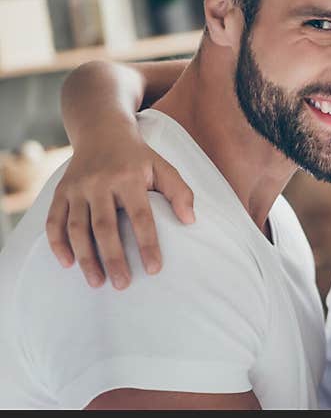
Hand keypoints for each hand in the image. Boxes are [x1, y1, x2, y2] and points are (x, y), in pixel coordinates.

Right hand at [45, 135, 194, 288]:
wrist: (102, 132)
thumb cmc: (138, 158)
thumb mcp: (163, 167)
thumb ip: (179, 192)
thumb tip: (190, 221)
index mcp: (128, 177)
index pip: (140, 216)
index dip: (147, 244)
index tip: (154, 269)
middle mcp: (99, 183)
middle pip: (105, 226)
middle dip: (113, 258)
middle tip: (123, 284)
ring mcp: (77, 188)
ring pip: (77, 227)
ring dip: (86, 257)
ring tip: (97, 282)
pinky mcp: (60, 192)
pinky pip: (53, 221)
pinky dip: (57, 243)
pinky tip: (68, 264)